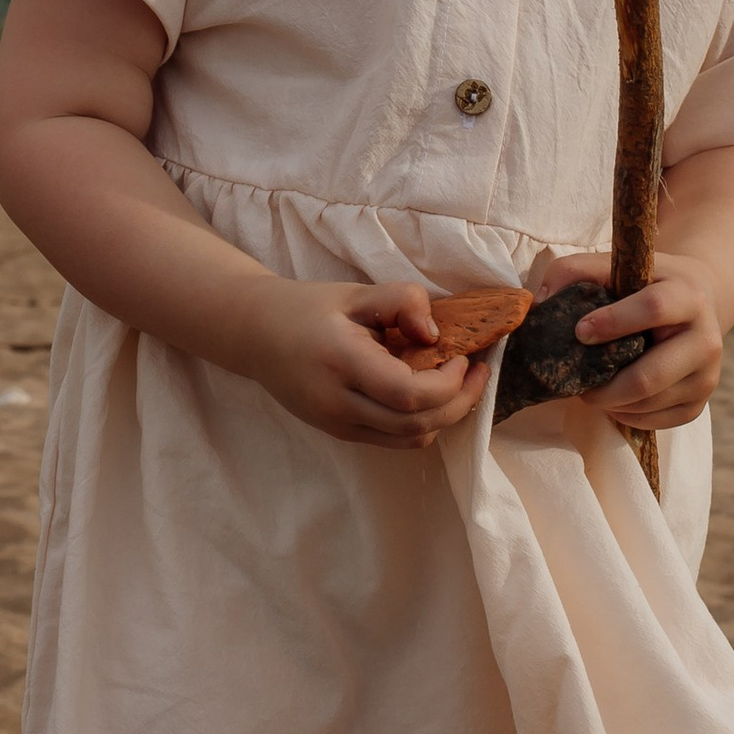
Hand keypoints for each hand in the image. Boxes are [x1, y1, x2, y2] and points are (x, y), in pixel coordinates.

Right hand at [241, 277, 490, 449]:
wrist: (255, 335)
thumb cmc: (307, 308)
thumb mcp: (354, 293)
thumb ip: (401, 300)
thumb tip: (435, 334)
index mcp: (342, 363)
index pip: (409, 395)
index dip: (449, 383)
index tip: (463, 356)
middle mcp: (339, 404)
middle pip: (416, 425)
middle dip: (460, 402)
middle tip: (478, 372)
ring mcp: (338, 424)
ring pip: (409, 440)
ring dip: (445, 417)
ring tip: (459, 383)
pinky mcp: (340, 433)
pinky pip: (393, 440)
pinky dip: (422, 423)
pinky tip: (429, 395)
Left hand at [534, 246, 727, 432]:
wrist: (697, 304)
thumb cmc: (645, 285)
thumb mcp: (617, 266)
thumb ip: (574, 271)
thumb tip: (540, 303)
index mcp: (688, 295)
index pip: (653, 308)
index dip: (613, 322)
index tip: (580, 332)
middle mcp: (707, 338)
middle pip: (648, 376)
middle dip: (603, 385)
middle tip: (575, 382)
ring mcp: (707, 376)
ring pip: (648, 403)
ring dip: (609, 402)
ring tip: (591, 388)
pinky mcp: (699, 403)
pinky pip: (654, 422)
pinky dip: (624, 415)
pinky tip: (613, 398)